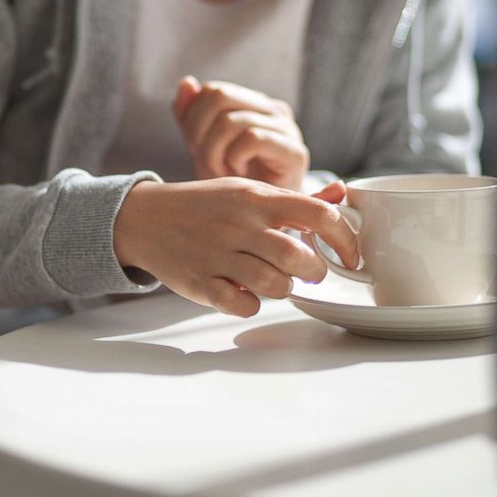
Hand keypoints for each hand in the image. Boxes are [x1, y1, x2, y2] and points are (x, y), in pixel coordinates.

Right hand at [114, 177, 357, 316]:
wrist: (145, 217)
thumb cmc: (204, 205)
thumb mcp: (246, 190)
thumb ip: (293, 199)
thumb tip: (340, 195)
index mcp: (257, 198)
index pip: (318, 215)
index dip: (345, 240)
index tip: (351, 256)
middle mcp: (240, 225)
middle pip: (299, 257)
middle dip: (314, 272)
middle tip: (310, 273)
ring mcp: (218, 254)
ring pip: (274, 285)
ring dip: (283, 288)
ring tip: (274, 281)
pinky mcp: (200, 283)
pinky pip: (242, 305)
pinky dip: (250, 305)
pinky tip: (244, 293)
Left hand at [172, 76, 309, 191]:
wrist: (263, 219)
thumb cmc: (233, 183)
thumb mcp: (202, 147)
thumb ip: (190, 117)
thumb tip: (187, 83)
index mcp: (253, 104)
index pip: (212, 90)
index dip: (192, 118)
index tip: (195, 148)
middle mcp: (273, 110)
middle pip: (220, 96)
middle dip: (200, 132)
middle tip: (204, 159)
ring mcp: (286, 129)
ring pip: (231, 121)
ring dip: (215, 152)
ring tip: (221, 171)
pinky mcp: (294, 152)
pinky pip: (252, 139)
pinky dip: (235, 158)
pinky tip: (238, 173)